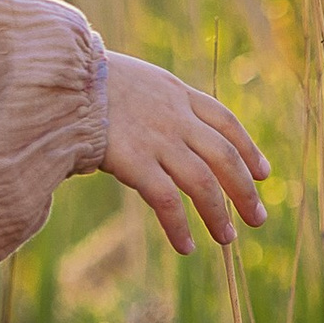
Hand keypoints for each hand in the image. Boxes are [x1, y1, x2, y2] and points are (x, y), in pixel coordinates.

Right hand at [98, 52, 268, 254]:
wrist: (60, 75)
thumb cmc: (82, 78)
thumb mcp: (130, 79)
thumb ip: (149, 101)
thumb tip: (145, 123)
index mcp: (175, 92)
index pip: (226, 122)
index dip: (249, 149)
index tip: (263, 174)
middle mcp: (175, 116)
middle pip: (224, 155)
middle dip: (245, 190)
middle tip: (257, 218)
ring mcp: (158, 139)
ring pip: (203, 182)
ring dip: (218, 213)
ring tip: (226, 239)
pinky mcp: (135, 161)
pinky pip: (167, 201)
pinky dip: (179, 226)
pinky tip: (186, 246)